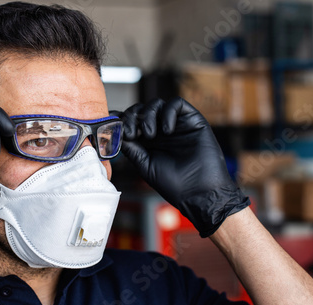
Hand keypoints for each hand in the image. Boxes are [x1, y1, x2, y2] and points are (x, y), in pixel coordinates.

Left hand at [113, 97, 248, 236]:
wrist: (200, 192)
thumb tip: (115, 132)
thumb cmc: (174, 184)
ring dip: (148, 115)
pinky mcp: (192, 120)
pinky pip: (177, 104)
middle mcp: (160, 130)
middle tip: (131, 133)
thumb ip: (131, 148)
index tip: (112, 124)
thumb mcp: (145, 165)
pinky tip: (167, 130)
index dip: (120, 120)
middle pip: (140, 110)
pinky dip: (168, 112)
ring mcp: (176, 124)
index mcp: (147, 141)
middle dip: (131, 117)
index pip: (131, 122)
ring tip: (149, 135)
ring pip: (156, 104)